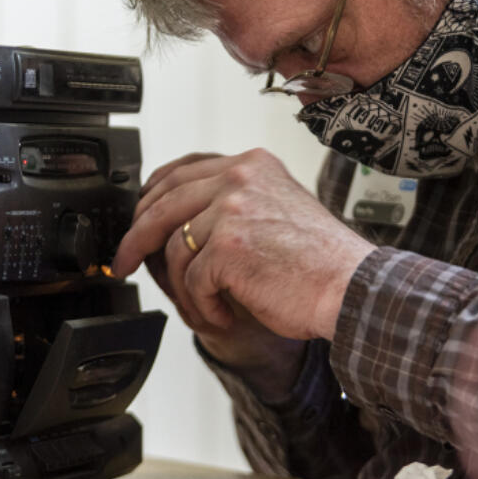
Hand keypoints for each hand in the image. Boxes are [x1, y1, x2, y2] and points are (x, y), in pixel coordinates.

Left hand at [112, 148, 374, 342]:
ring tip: (207, 306)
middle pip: (162, 203)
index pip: (181, 170)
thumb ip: (233, 203)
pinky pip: (191, 281)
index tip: (137, 219)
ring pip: (173, 249)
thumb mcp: (277, 208)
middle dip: (135, 237)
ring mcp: (231, 209)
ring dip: (184, 288)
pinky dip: (203, 306)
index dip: (150, 196)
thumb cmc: (321, 260)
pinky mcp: (226, 246)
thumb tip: (178, 219)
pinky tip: (225, 314)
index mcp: (251, 164)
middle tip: (125, 262)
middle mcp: (239, 177)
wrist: (352, 287)